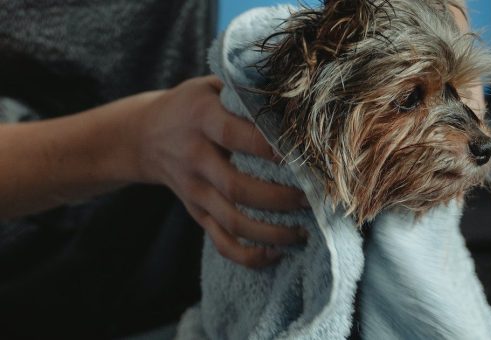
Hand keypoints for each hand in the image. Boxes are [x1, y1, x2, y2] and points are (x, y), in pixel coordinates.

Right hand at [135, 76, 307, 266]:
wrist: (143, 135)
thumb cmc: (191, 106)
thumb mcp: (210, 86)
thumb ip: (245, 90)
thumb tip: (296, 94)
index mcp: (201, 119)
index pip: (234, 135)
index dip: (267, 147)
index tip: (301, 155)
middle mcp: (195, 157)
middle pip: (236, 187)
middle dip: (279, 198)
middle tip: (312, 199)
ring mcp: (194, 190)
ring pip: (231, 221)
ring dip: (270, 232)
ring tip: (303, 233)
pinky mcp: (195, 212)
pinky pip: (220, 241)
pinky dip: (247, 255)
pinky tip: (275, 254)